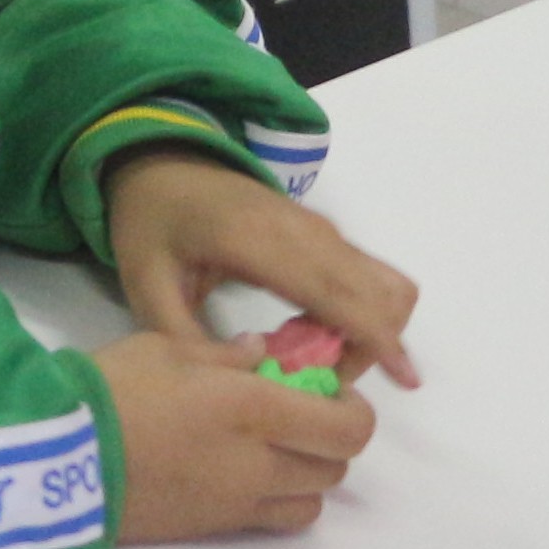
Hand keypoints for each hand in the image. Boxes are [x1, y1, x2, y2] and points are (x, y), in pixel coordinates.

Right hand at [96, 330, 376, 540]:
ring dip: (305, 475)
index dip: (352, 411)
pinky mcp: (213, 528)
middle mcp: (261, 462)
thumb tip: (263, 356)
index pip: (348, 428)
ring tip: (269, 453)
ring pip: (312, 501)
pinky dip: (274, 501)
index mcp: (254, 409)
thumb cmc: (105, 390)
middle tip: (294, 417)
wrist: (52, 458)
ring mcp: (239, 502)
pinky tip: (238, 477)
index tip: (326, 392)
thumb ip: (225, 354)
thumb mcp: (162, 347)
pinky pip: (271, 520)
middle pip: (335, 466)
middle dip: (326, 440)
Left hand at [105, 149, 419, 386]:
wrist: (161, 164)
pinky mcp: (324, 231)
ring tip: (315, 356)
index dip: (375, 335)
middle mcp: (306, 231)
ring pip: (383, 282)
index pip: (336, 293)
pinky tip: (313, 332)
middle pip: (378, 292)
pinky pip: (367, 274)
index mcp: (258, 241)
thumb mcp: (145, 284)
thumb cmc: (150, 223)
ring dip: (372, 327)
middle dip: (371, 345)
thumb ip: (182, 337)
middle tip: (320, 379)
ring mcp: (320, 228)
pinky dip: (363, 309)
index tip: (404, 378)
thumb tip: (231, 385)